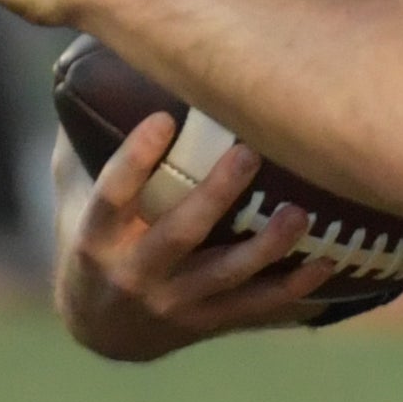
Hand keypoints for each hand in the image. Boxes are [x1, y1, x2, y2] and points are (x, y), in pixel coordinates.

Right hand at [54, 119, 336, 361]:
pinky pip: (253, 306)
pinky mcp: (206, 321)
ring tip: (299, 213)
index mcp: (96, 238)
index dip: (134, 158)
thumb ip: (82, 147)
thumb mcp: (75, 200)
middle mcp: (133, 273)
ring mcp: (172, 302)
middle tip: (249, 153)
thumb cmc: (96, 244)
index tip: (165, 118)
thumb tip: (86, 70)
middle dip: (215, 196)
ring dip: (266, 246)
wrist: (101, 330)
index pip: (111, 195)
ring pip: (224, 274)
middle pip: (178, 234)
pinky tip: (327, 262)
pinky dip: (292, 288)